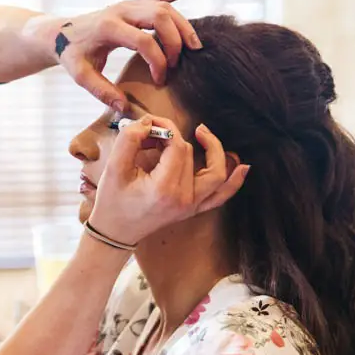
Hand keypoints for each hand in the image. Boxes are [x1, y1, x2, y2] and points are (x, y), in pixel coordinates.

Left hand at [53, 0, 203, 110]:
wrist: (62, 32)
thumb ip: (102, 91)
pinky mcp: (134, 3)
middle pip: (159, 17)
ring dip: (182, 25)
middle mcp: (121, 10)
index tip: (160, 80)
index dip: (157, 62)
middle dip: (174, 42)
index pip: (144, 41)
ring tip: (194, 46)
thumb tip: (124, 108)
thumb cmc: (72, 54)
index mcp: (108, 27)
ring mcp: (129, 4)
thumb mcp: (81, 75)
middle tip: (176, 64)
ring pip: (164, 6)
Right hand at [88, 116, 249, 245]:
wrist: (115, 232)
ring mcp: (191, 206)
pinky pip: (220, 196)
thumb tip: (149, 123)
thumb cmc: (112, 202)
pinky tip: (243, 167)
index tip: (149, 125)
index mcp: (164, 188)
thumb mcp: (113, 167)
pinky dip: (233, 182)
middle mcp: (183, 198)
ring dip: (214, 151)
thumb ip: (130, 139)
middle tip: (152, 134)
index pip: (176, 146)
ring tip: (203, 132)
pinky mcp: (193, 209)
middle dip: (173, 137)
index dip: (164, 128)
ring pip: (216, 173)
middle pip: (189, 154)